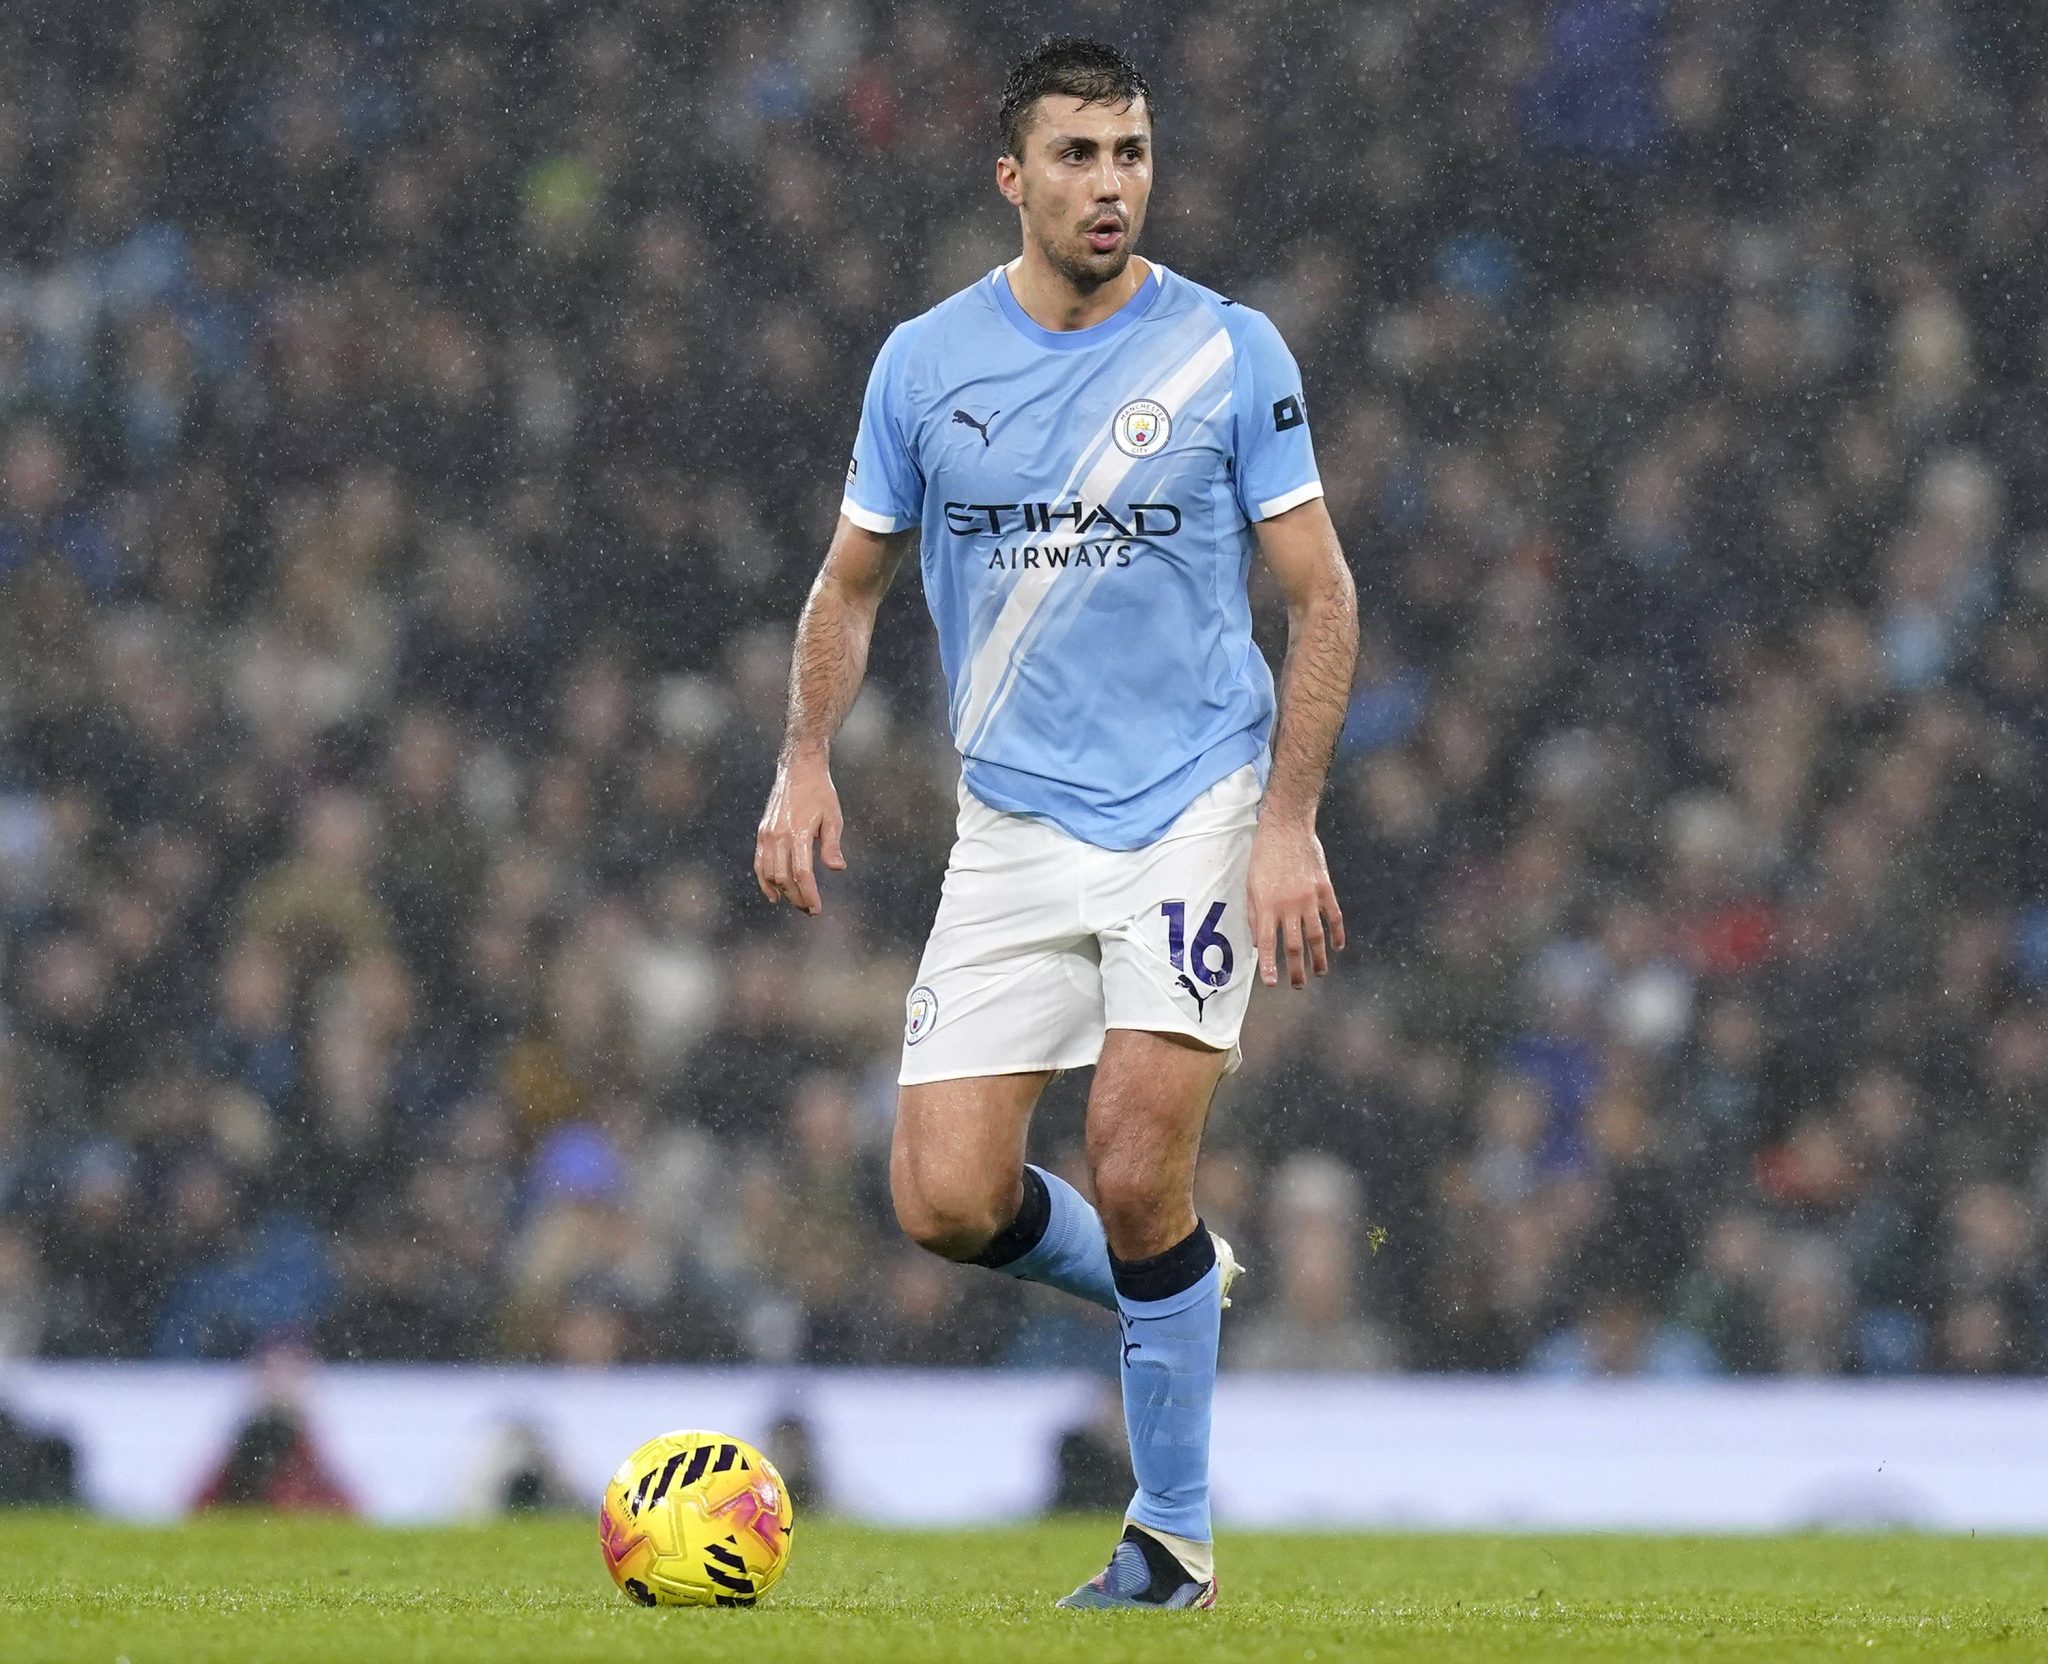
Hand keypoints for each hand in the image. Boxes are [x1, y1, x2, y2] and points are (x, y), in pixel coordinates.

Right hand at [754, 750, 845, 914]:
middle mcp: (778, 836)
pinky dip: (764, 881)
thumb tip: (837, 869)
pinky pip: (759, 863)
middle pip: (784, 878)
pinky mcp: (762, 833)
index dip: (809, 895)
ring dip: (782, 892)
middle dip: (797, 898)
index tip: (816, 909)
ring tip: (797, 903)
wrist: (798, 771)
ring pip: (769, 874)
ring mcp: (767, 835)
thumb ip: (832, 845)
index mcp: (798, 833)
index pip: (802, 874)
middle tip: (810, 910)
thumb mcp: (833, 818)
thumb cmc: (820, 794)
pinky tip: (774, 895)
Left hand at [1246, 816, 1343, 988]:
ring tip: (1319, 972)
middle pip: (1293, 946)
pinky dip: (1337, 933)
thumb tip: (1259, 944)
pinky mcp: (1324, 888)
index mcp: (1266, 905)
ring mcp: (1309, 897)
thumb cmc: (1264, 857)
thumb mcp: (1250, 885)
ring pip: (1316, 936)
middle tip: (1299, 985)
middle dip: (1296, 969)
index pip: (1267, 944)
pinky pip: (1333, 916)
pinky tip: (1337, 947)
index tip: (1272, 984)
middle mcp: (1288, 905)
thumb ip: (1254, 916)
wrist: (1286, 827)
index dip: (1269, 966)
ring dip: (1318, 957)